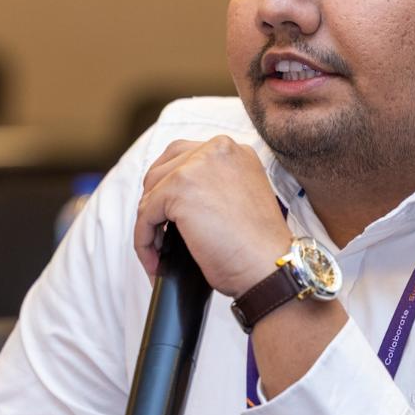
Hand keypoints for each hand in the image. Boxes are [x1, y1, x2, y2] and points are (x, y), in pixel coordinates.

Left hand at [134, 136, 293, 296]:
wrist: (270, 265)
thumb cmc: (258, 246)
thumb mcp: (239, 198)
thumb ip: (213, 185)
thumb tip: (174, 199)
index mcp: (233, 150)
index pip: (184, 157)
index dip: (170, 187)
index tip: (169, 215)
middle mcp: (216, 149)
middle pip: (162, 170)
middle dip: (156, 204)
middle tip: (160, 235)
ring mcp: (196, 166)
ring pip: (151, 193)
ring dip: (149, 224)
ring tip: (158, 252)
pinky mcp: (179, 189)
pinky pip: (145, 215)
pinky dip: (144, 241)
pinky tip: (155, 260)